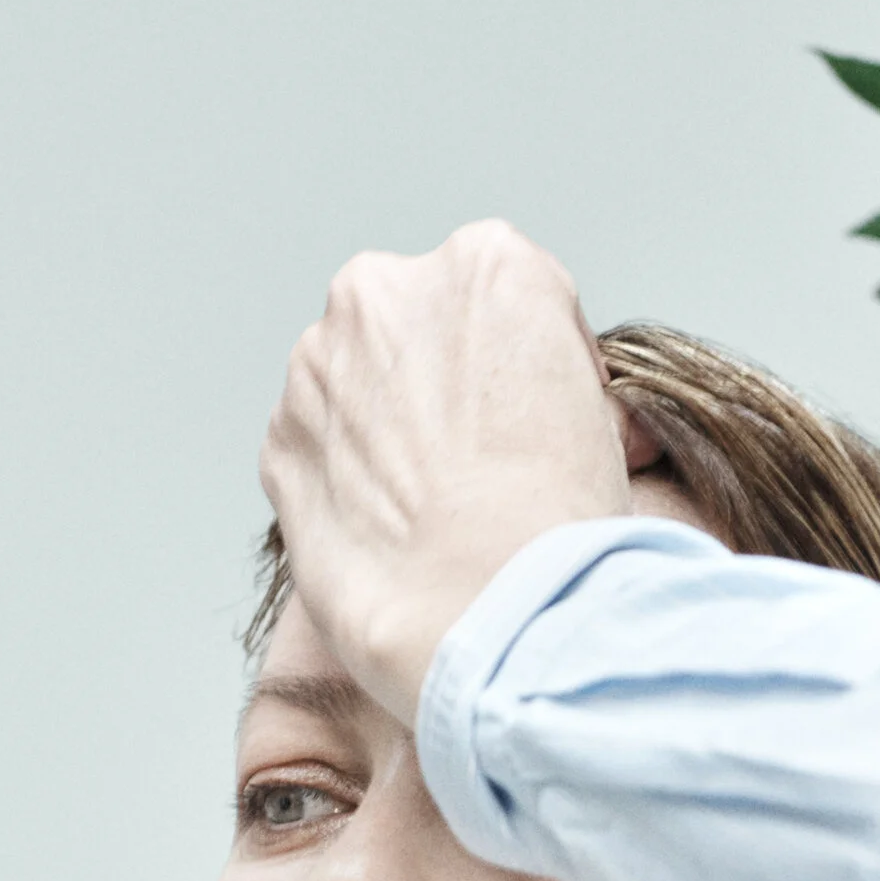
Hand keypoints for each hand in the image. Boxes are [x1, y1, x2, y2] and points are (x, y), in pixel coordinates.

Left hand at [260, 221, 638, 721]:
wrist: (491, 616)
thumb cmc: (557, 529)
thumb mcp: (599, 414)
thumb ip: (543, 376)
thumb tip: (530, 408)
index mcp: (486, 264)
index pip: (508, 298)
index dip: (531, 367)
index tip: (540, 419)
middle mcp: (388, 292)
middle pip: (417, 329)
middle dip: (443, 385)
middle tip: (482, 466)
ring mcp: (318, 365)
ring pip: (357, 384)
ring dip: (388, 432)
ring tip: (436, 512)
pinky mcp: (280, 442)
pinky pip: (316, 450)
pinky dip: (347, 484)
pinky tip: (394, 534)